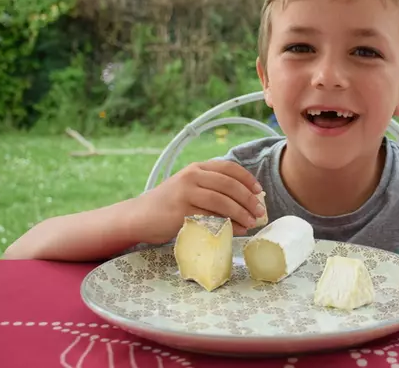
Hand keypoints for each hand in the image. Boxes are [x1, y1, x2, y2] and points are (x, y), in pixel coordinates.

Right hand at [127, 160, 265, 243]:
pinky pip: (210, 218)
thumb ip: (212, 188)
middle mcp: (191, 176)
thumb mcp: (189, 187)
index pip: (229, 168)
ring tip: (251, 222)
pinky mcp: (181, 212)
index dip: (247, 179)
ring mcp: (185, 194)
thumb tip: (246, 201)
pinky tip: (236, 230)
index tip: (259, 191)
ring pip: (222, 202)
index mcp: (197, 168)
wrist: (139, 216)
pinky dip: (227, 224)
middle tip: (259, 211)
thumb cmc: (169, 205)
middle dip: (248, 199)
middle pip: (228, 185)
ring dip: (241, 213)